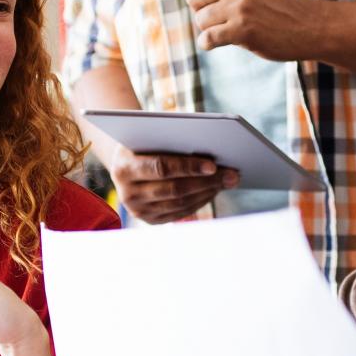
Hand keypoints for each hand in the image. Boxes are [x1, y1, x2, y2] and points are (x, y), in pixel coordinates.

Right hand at [104, 145, 239, 223]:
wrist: (124, 161)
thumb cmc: (144, 141)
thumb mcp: (150, 135)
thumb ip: (172, 139)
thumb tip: (211, 147)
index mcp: (123, 167)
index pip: (161, 168)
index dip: (188, 167)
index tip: (213, 165)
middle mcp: (127, 193)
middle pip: (174, 190)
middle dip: (206, 182)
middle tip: (232, 174)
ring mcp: (138, 210)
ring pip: (180, 204)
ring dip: (208, 192)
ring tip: (228, 181)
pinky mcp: (150, 220)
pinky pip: (180, 213)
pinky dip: (200, 201)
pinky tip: (215, 189)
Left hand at [187, 0, 321, 60]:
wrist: (310, 25)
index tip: (221, 0)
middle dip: (201, 9)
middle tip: (218, 16)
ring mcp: (241, 7)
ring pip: (200, 19)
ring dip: (209, 28)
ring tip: (225, 29)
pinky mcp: (243, 31)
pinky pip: (207, 38)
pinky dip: (208, 43)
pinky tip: (220, 41)